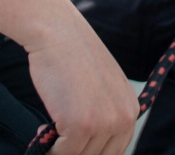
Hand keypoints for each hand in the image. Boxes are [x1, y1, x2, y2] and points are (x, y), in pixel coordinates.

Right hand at [27, 18, 137, 154]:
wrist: (57, 32)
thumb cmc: (72, 56)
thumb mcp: (102, 87)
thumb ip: (105, 114)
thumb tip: (93, 145)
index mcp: (130, 109)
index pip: (117, 151)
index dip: (93, 152)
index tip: (75, 148)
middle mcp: (123, 118)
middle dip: (76, 152)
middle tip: (59, 142)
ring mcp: (103, 122)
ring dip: (62, 150)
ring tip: (50, 132)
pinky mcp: (80, 124)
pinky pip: (63, 153)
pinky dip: (50, 148)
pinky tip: (43, 128)